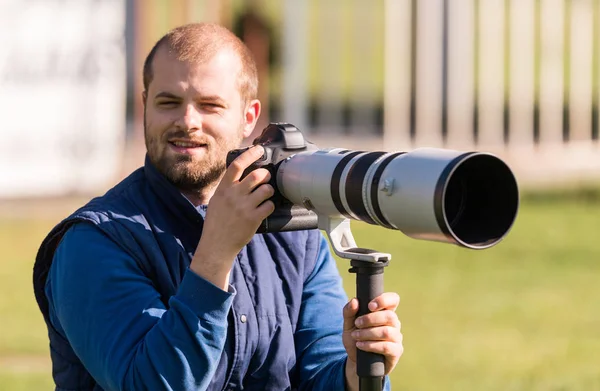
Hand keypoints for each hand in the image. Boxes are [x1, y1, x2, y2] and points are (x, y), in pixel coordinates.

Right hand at [191, 145, 274, 288]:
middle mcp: (234, 195)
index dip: (250, 155)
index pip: (237, 165)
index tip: (259, 149)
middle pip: (257, 175)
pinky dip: (270, 205)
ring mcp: (244, 207)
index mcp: (223, 189)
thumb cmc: (216, 222)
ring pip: (266, 189)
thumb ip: (228, 188)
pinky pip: (269, 205)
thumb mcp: (217, 200)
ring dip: (269, 190)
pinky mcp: (253, 218)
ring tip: (266, 195)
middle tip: (266, 178)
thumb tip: (242, 175)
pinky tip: (265, 208)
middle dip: (265, 175)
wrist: (216, 245)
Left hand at [342, 292, 402, 388]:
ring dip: (368, 333)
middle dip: (370, 319)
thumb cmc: (355, 338)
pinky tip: (360, 345)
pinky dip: (371, 345)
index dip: (384, 300)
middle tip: (357, 324)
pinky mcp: (396, 352)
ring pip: (387, 332)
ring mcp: (396, 338)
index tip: (369, 306)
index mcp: (384, 312)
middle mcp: (394, 323)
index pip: (393, 299)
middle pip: (389, 316)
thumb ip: (349, 312)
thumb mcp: (348, 324)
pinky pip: (387, 347)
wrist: (356, 360)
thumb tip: (355, 301)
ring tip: (355, 336)